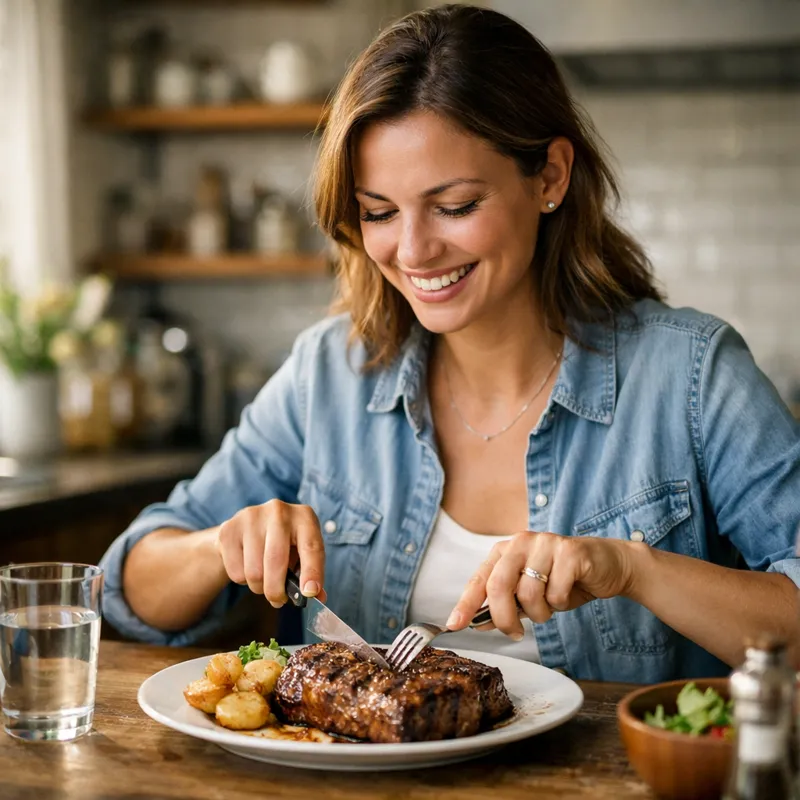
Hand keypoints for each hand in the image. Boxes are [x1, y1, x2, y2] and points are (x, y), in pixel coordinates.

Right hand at [216, 499, 326, 607]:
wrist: (246, 527)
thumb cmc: (283, 543)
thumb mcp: (301, 553)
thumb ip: (310, 574)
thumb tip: (317, 596)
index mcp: (304, 517)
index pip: (311, 547)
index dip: (312, 571)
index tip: (310, 592)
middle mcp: (279, 512)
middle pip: (276, 561)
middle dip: (277, 590)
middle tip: (278, 600)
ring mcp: (252, 517)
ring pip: (254, 572)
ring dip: (259, 587)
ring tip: (263, 580)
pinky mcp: (229, 530)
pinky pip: (236, 572)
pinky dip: (242, 581)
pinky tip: (247, 566)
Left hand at [447, 531, 635, 638]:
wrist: (608, 566)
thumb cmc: (565, 579)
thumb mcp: (530, 595)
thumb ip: (505, 606)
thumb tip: (477, 623)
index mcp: (506, 550)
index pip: (480, 578)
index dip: (465, 603)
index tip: (454, 625)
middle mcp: (522, 542)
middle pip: (499, 585)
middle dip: (504, 617)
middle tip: (514, 634)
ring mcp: (546, 543)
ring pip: (529, 593)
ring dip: (539, 613)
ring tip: (550, 606)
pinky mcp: (571, 552)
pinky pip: (556, 593)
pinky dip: (560, 604)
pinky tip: (569, 592)